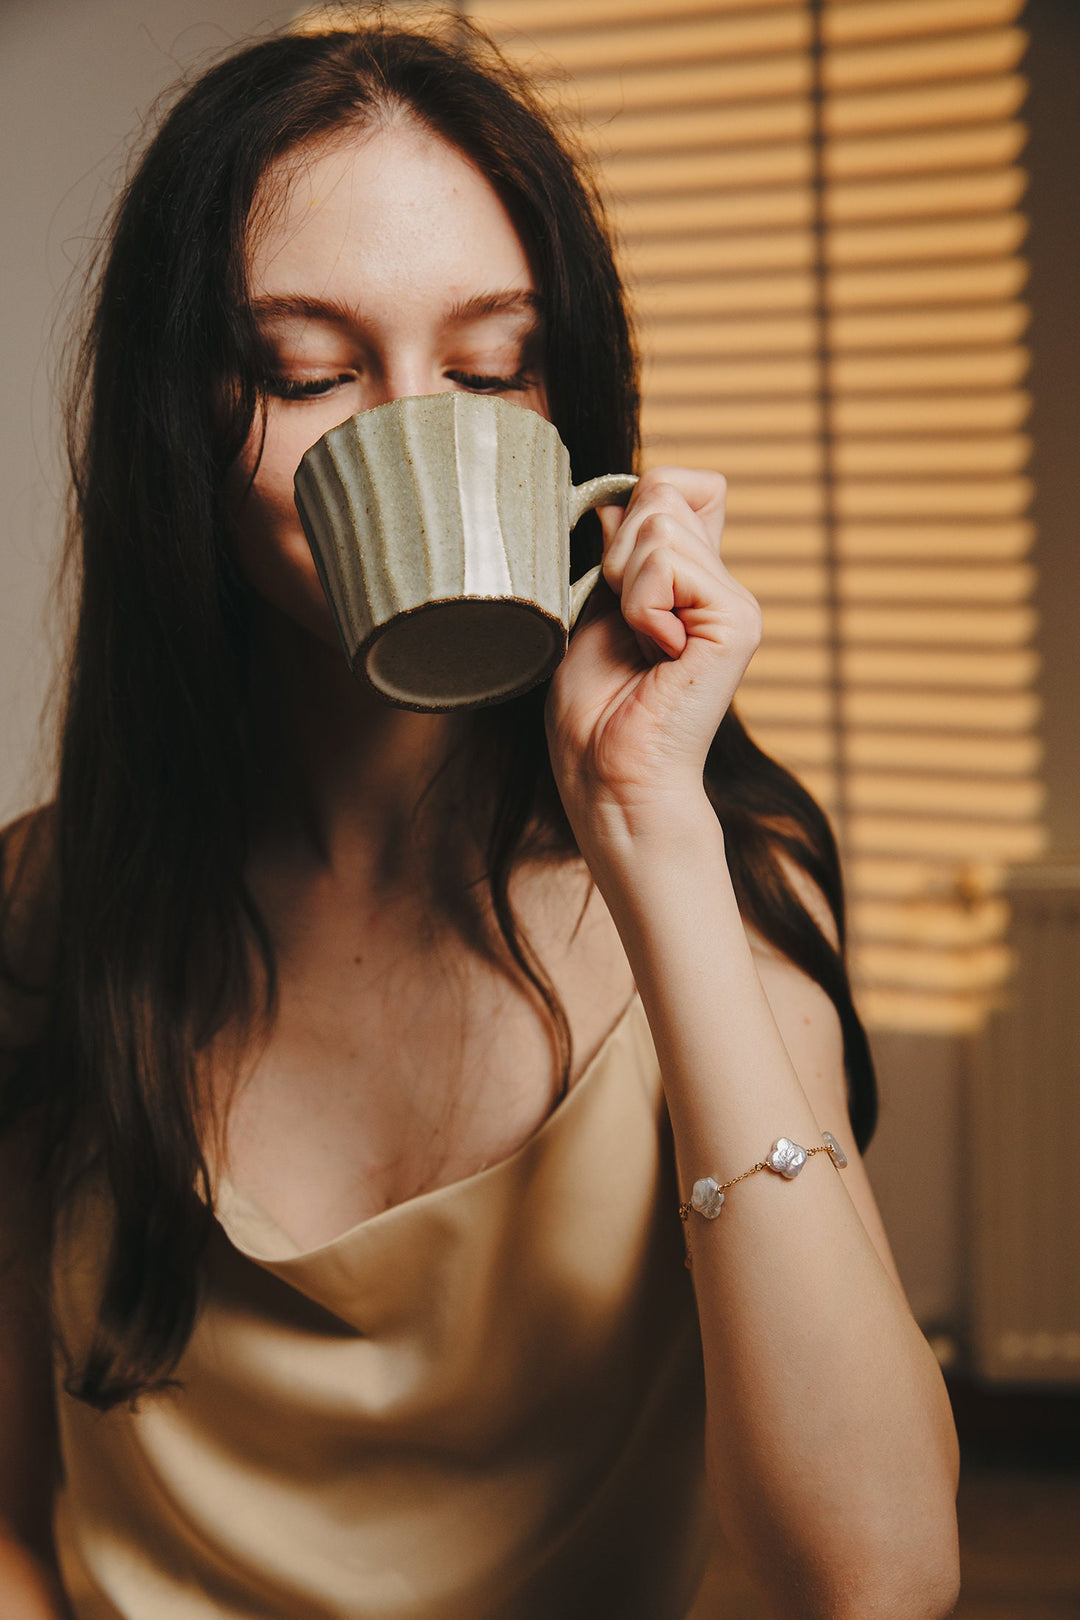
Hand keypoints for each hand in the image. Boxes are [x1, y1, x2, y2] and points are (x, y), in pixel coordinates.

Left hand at [545, 466, 760, 847]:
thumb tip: (617, 496)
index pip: (683, 486)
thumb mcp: (593, 608)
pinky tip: (654, 654)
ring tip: (639, 643)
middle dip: (618, 548)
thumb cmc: (594, 710)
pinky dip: (640, 606)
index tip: (614, 579)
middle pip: (665, 490)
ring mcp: (735, 602)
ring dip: (625, 582)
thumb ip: (616, 552)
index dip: (637, 507)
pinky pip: (669, 565)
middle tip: (623, 621)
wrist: (608, 775)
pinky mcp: (738, 622)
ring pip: (661, 522)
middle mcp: (721, 585)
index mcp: (693, 581)